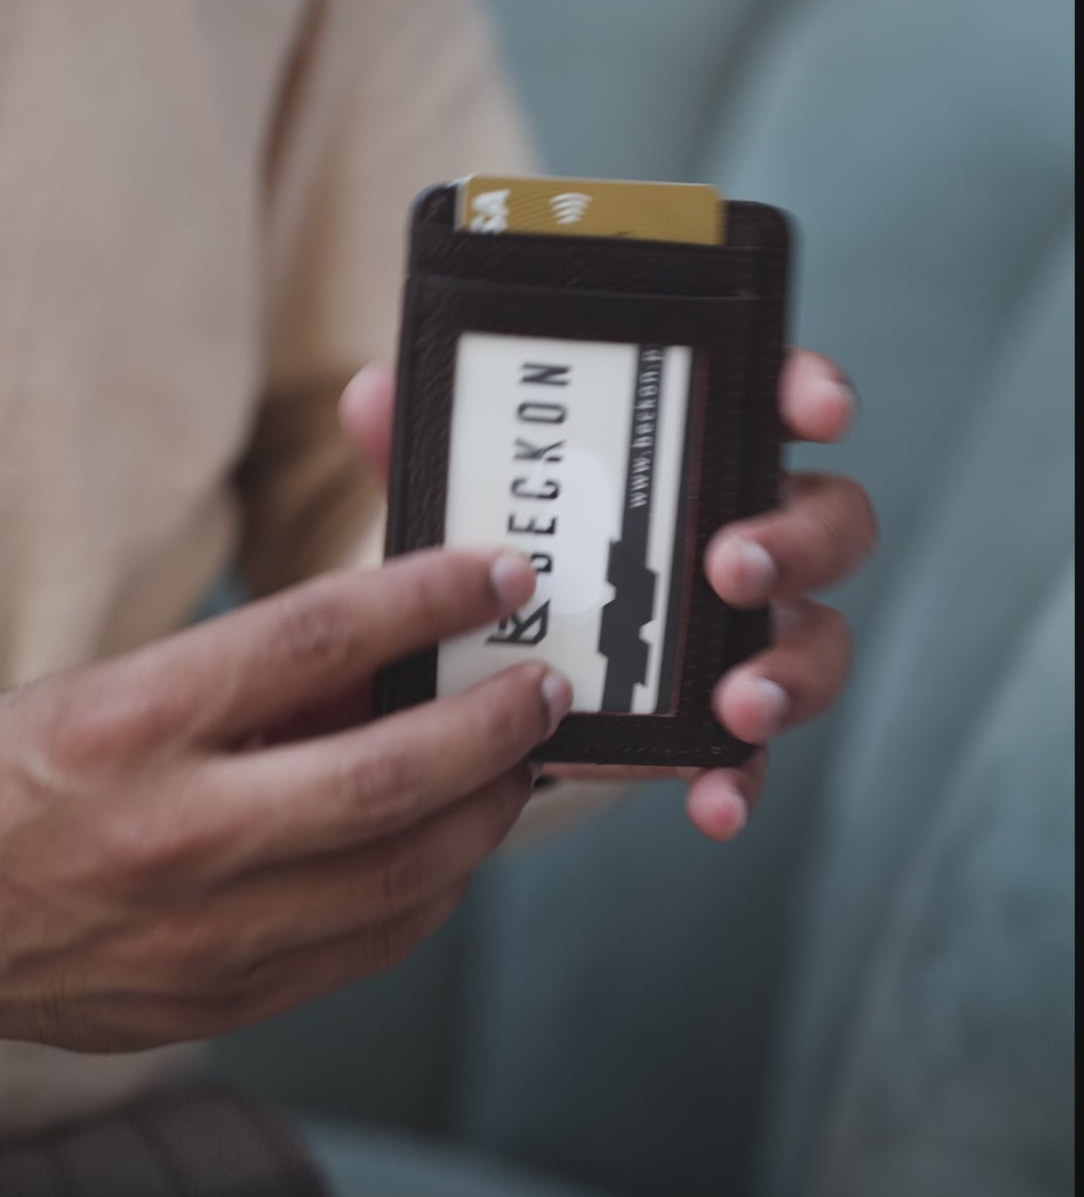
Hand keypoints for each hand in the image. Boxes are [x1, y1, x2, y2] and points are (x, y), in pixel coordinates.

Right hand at [0, 550, 570, 1052]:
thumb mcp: (111, 693)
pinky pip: (367, 945)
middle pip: (385, 775)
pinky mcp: (220, 998)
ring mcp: (201, 930)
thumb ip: (249, 678)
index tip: (494, 576)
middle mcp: (171, 829)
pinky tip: (452, 850)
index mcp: (130, 721)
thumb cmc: (13, 784)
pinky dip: (429, 891)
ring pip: (397, 874)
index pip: (316, 638)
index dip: (426, 598)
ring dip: (481, 814)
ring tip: (514, 769)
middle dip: (490, 726)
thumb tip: (387, 653)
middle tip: (540, 689)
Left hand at [341, 353, 876, 841]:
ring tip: (739, 702)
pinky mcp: (716, 726)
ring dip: (791, 671)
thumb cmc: (497, 553)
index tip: (815, 410)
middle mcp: (742, 537)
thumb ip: (428, 452)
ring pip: (816, 641)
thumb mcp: (459, 502)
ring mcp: (744, 635)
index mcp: (694, 456)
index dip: (807, 394)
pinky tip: (713, 802)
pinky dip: (740, 778)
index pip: (773, 402)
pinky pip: (752, 755)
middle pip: (828, 522)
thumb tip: (369, 395)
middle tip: (731, 566)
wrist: (482, 675)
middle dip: (796, 542)